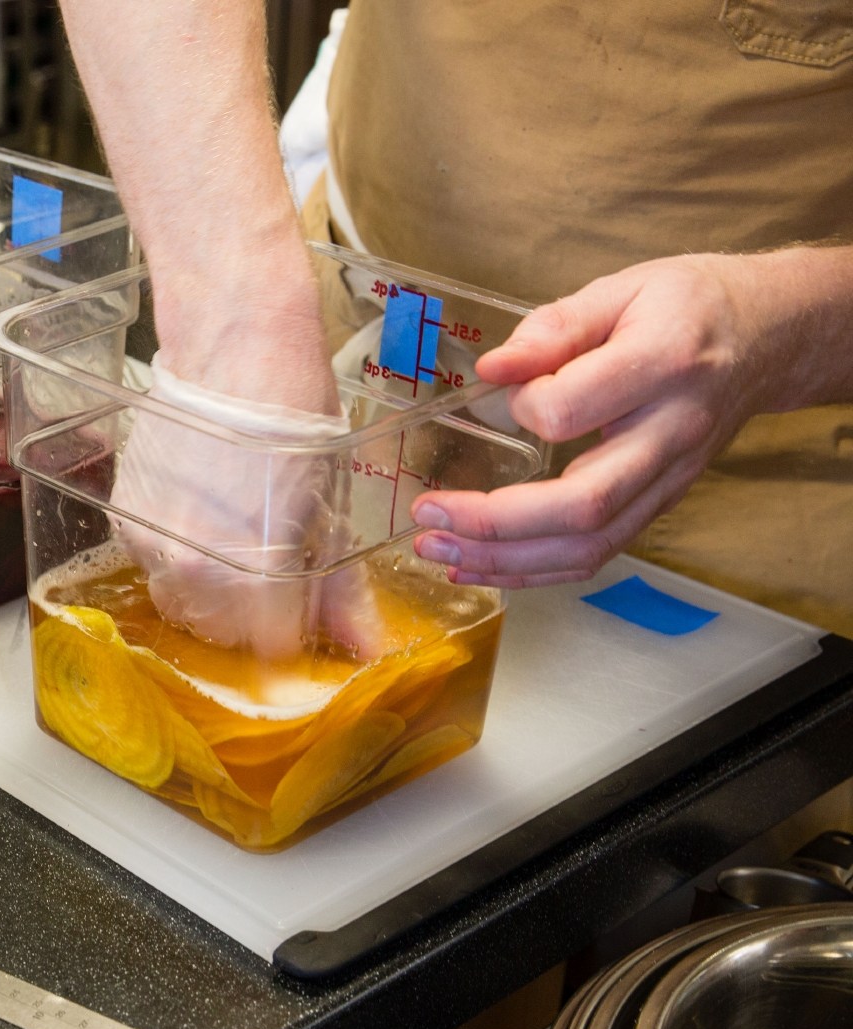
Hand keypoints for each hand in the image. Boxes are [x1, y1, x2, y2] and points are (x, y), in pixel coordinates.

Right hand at [114, 331, 386, 661]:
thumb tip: (364, 647)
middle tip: (271, 573)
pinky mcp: (127, 521)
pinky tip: (202, 517)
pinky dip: (177, 555)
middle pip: (220, 632)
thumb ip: (340, 590)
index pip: (273, 643)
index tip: (302, 607)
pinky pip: (153, 566)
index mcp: (253, 575)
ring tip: (234, 542)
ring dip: (209, 590)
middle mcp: (193, 571)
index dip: (294, 627)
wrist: (236, 352)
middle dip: (249, 615)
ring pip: (181, 603)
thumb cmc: (297, 422)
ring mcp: (152, 546)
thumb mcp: (331, 510)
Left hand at [410, 252, 812, 587]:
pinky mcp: (660, 504)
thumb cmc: (688, 305)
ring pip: (590, 546)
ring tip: (437, 551)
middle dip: (494, 523)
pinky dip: (535, 571)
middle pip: (584, 506)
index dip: (523, 406)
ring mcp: (670, 479)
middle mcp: (671, 434)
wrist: (768, 337)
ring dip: (505, 561)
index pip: (573, 409)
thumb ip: (554, 328)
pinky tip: (481, 566)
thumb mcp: (622, 288)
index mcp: (663, 365)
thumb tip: (492, 369)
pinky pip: (598, 553)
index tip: (502, 390)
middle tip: (428, 517)